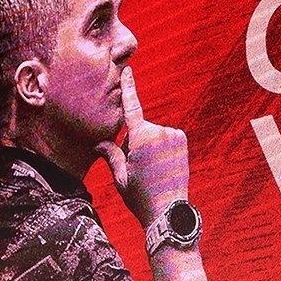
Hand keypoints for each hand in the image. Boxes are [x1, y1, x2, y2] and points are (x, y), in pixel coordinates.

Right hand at [95, 66, 188, 228]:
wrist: (167, 210)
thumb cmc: (140, 195)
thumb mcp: (120, 175)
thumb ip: (110, 154)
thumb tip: (98, 144)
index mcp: (142, 137)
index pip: (131, 108)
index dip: (128, 88)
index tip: (128, 70)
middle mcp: (160, 131)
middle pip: (139, 128)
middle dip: (133, 141)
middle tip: (137, 168)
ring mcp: (174, 135)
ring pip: (152, 133)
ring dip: (148, 145)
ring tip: (150, 169)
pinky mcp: (182, 140)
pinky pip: (165, 137)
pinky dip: (160, 146)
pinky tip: (160, 165)